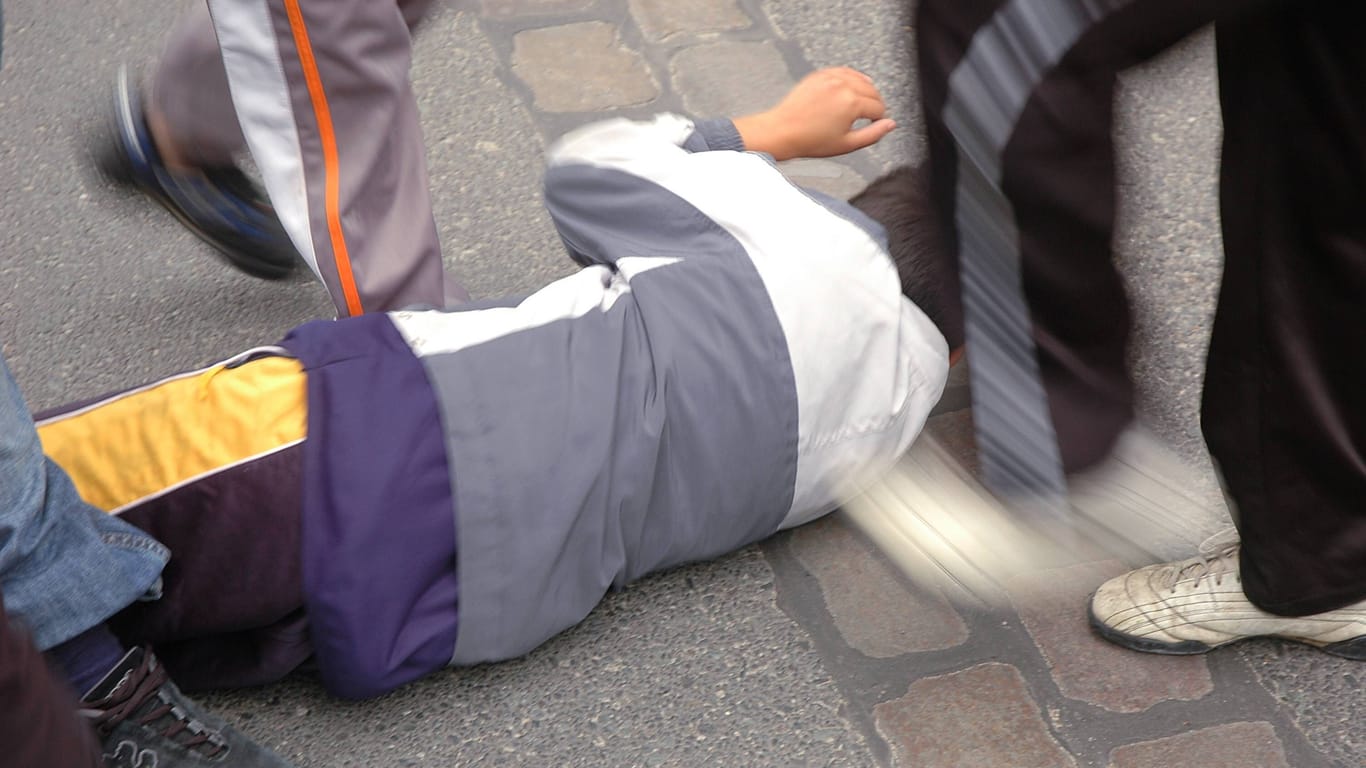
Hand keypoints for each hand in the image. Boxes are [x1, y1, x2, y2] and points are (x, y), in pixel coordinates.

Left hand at [733, 68, 895, 160]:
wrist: (782, 131)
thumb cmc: (810, 140)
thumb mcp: (847, 144)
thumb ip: (873, 134)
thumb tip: (890, 125)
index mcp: (851, 103)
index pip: (879, 107)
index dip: (879, 118)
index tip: (875, 124)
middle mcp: (843, 86)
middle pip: (873, 91)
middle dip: (875, 104)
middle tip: (870, 116)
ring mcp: (830, 77)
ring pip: (860, 79)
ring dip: (865, 90)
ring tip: (861, 104)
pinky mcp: (820, 74)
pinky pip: (844, 71)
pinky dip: (851, 79)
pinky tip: (851, 88)